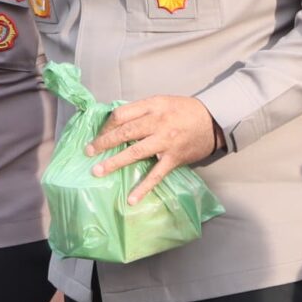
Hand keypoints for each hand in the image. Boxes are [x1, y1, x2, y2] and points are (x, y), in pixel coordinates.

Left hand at [90, 96, 218, 203]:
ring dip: (114, 163)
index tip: (99, 135)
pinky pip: (156, 175)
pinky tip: (131, 199)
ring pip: (135, 153)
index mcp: (152, 106)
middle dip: (103, 143)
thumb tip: (116, 123)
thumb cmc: (184, 111)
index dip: (107, 126)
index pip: (122, 114)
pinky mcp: (174, 158)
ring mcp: (165, 141)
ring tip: (97, 171)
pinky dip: (143, 188)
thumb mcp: (162, 102)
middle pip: (124, 132)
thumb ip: (141, 111)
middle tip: (88, 152)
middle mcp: (157, 122)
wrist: (213, 121)